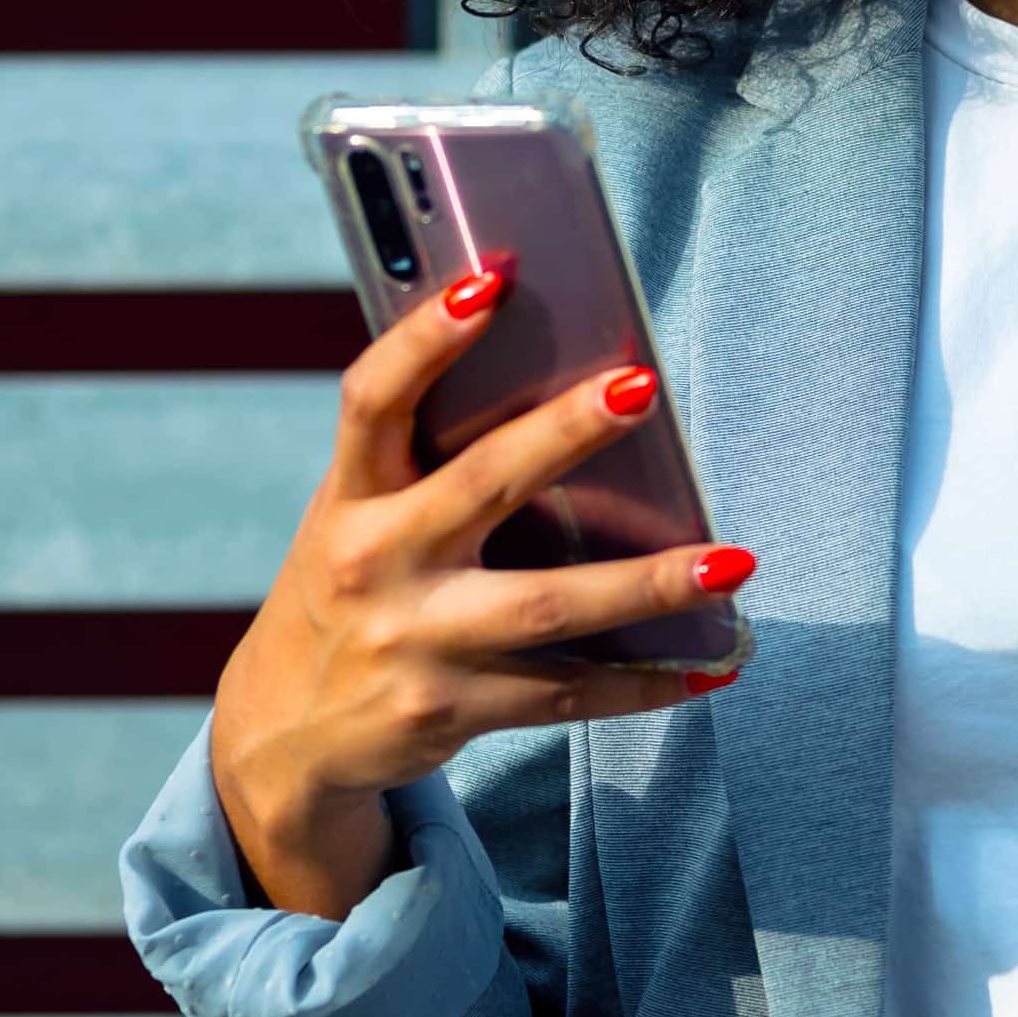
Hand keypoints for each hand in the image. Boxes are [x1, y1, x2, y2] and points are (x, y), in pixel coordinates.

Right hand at [208, 256, 757, 918]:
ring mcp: (415, 641)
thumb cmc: (350, 595)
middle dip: (565, 432)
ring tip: (733, 563)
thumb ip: (428, 466)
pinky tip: (716, 660)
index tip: (491, 282)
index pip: (374, 400)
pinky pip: (568, 692)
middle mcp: (376, 563)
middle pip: (483, 485)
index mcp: (350, 498)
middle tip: (643, 387)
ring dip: (648, 585)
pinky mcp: (452, 709)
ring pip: (548, 606)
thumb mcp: (358, 520)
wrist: (284, 735)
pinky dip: (648, 682)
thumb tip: (562, 394)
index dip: (425, 338)